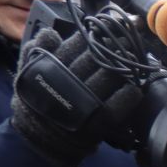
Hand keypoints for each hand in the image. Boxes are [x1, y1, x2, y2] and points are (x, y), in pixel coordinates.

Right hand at [10, 27, 144, 166]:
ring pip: (108, 77)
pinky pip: (115, 107)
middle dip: (114, 48)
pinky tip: (135, 89)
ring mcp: (85, 101)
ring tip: (134, 61)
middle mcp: (70, 81)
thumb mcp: (30, 71)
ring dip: (124, 68)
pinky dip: (126, 97)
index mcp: (55, 66)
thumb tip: (50, 32)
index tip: (109, 30)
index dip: (96, 35)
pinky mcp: (96, 122)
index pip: (79, 44)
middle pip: (97, 58)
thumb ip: (39, 50)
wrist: (40, 136)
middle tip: (128, 42)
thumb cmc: (38, 100)